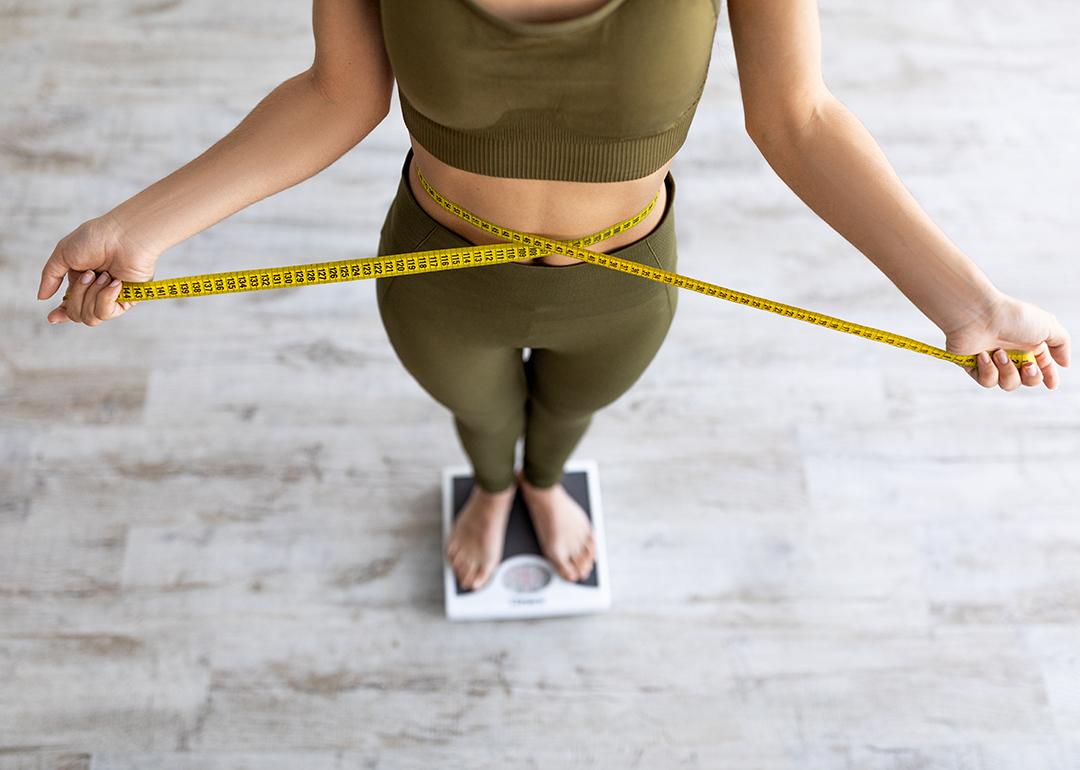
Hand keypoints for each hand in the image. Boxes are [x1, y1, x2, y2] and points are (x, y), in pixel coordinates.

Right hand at [38, 214, 158, 325]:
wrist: (125, 237)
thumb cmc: (96, 239)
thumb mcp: (63, 254)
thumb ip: (51, 276)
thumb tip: (41, 297)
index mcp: (80, 281)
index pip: (69, 306)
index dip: (61, 314)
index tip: (52, 317)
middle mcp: (95, 292)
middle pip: (76, 314)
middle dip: (78, 294)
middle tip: (89, 274)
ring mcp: (112, 297)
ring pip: (90, 317)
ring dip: (91, 294)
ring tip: (104, 275)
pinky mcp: (127, 301)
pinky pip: (106, 313)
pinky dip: (106, 297)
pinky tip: (115, 282)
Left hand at [943, 292, 1069, 390]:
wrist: (977, 315)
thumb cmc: (1012, 317)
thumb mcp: (1048, 325)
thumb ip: (1061, 344)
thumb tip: (1065, 363)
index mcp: (1029, 343)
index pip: (1043, 366)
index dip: (1048, 377)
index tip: (1052, 385)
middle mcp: (1012, 353)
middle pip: (1027, 380)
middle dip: (1031, 377)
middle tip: (1027, 365)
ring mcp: (992, 360)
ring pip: (1008, 384)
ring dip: (1007, 372)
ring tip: (999, 353)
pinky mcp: (974, 365)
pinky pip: (986, 381)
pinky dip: (987, 370)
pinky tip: (983, 355)